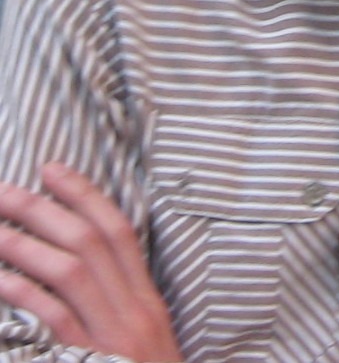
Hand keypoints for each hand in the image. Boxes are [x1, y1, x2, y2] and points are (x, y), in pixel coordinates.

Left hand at [0, 162, 181, 361]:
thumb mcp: (146, 348)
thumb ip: (121, 310)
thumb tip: (80, 274)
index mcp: (149, 303)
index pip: (120, 232)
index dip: (85, 195)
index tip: (53, 170)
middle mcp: (134, 312)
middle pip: (90, 242)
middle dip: (47, 209)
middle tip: (7, 189)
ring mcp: (114, 337)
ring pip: (70, 270)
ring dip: (28, 243)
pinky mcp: (92, 361)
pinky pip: (53, 318)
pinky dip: (24, 293)